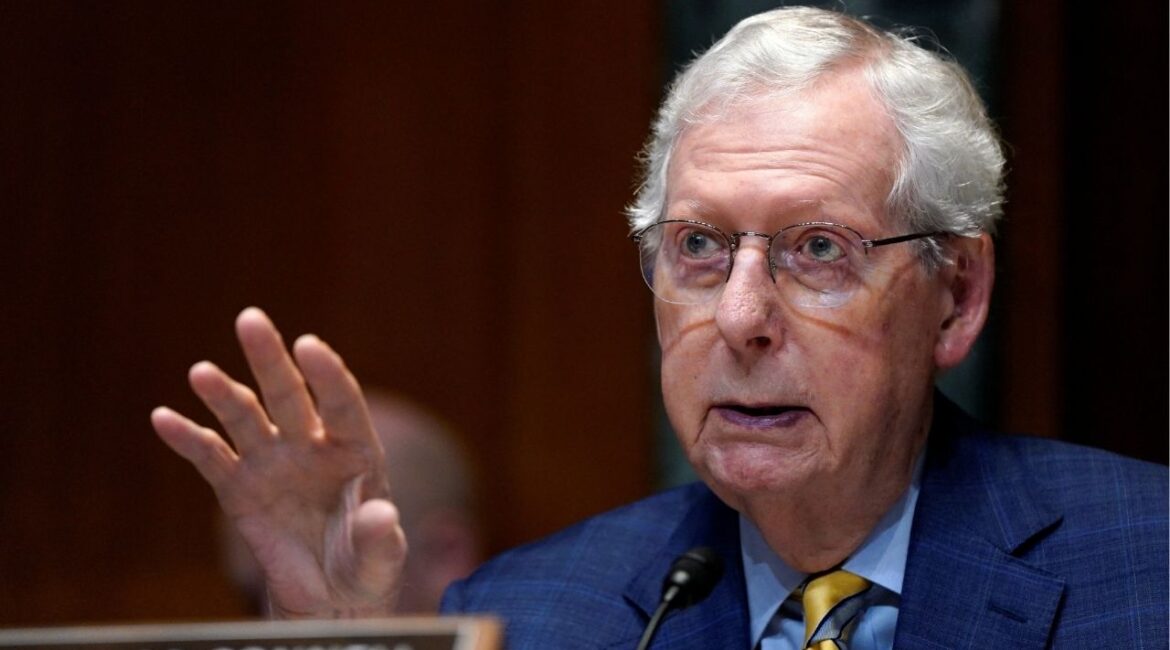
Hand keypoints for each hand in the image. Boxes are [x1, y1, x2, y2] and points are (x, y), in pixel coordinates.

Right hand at [151, 307, 405, 617]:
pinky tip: (163, 418)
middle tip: (251, 319)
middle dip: (270, 359)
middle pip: (289, 394)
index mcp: (354, 449)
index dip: (327, 374)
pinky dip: (188, 438)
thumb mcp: (380, 558)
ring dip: (223, 394)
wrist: (329, 593)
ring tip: (201, 372)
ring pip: (246, 417)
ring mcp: (272, 461)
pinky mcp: (238, 487)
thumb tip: (381, 516)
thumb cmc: (364, 563)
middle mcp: (310, 444)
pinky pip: (211, 457)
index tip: (308, 345)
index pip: (341, 402)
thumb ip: (380, 538)